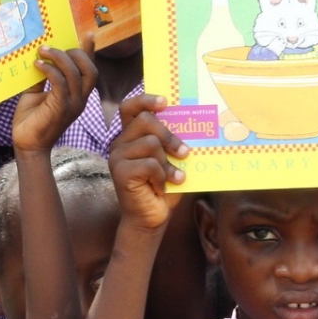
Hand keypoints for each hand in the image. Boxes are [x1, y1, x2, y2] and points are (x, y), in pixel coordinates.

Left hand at [12, 46, 98, 151]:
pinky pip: (61, 84)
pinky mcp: (60, 109)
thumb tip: (38, 57)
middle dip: (74, 53)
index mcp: (78, 95)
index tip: (88, 35)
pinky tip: (38, 65)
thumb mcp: (37, 93)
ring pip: (76, 74)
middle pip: (91, 70)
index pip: (90, 70)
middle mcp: (80, 100)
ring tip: (41, 52)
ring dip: (59, 58)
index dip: (90, 52)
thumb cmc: (31, 119)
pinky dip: (51, 71)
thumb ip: (42, 77)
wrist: (27, 144)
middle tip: (50, 48)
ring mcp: (72, 105)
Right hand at [108, 94, 188, 231]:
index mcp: (131, 135)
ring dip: (168, 163)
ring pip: (150, 144)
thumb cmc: (165, 188)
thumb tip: (199, 126)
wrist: (152, 219)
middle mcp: (121, 142)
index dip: (146, 100)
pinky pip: (149, 164)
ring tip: (174, 178)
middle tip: (185, 152)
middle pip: (145, 120)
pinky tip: (161, 187)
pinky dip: (161, 176)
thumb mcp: (173, 162)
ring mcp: (117, 156)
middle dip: (169, 135)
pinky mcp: (120, 172)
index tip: (165, 102)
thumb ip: (176, 143)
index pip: (131, 107)